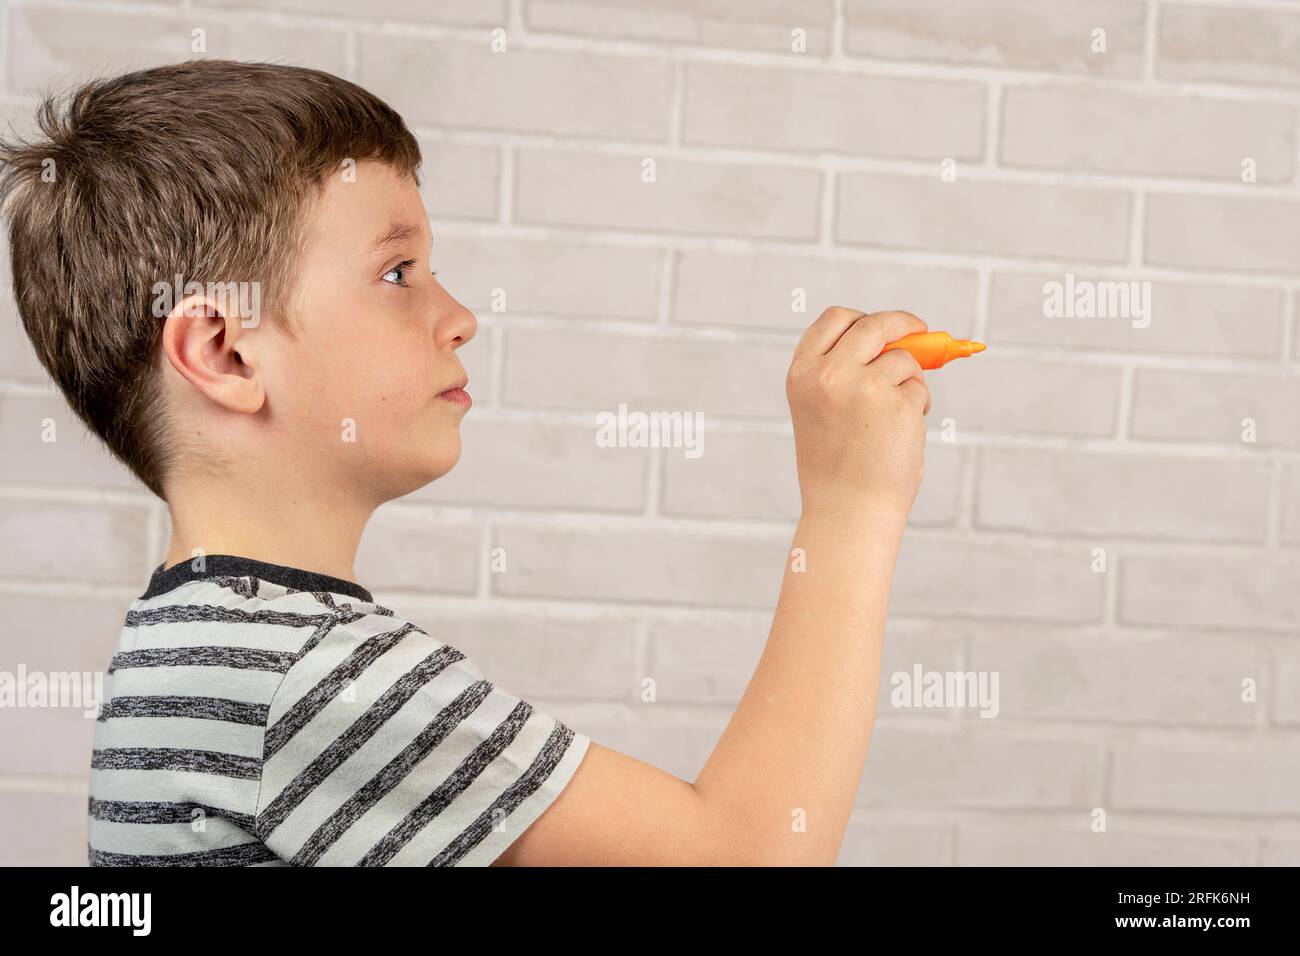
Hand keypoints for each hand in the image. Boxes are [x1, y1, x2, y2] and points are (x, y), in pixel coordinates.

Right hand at [785, 308, 930, 520]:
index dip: (862, 318)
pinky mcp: (898, 404)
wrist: (847, 513)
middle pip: (874, 325)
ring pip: (904, 360)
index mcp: (802, 374)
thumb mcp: (821, 411)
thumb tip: (901, 340)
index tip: (885, 325)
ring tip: (895, 422)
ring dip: (910, 382)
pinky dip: (919, 407)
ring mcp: (865, 386)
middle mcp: (829, 373)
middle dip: (902, 323)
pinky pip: (919, 389)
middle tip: (921, 331)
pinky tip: (901, 437)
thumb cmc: (836, 469)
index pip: (834, 320)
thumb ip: (845, 372)